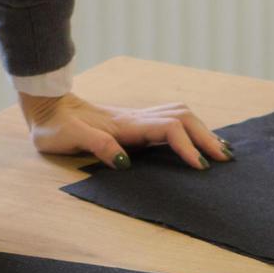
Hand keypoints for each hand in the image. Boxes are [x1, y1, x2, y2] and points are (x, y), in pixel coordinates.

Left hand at [19, 93, 231, 170]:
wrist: (47, 106)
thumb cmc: (55, 126)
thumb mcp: (68, 138)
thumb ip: (96, 146)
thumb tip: (124, 161)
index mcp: (125, 125)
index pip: (168, 129)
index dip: (187, 146)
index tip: (200, 166)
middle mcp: (137, 118)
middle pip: (184, 118)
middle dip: (207, 137)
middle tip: (226, 159)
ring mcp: (138, 117)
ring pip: (182, 115)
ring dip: (203, 131)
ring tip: (220, 149)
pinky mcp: (136, 121)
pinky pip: (173, 119)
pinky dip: (192, 128)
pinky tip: (198, 140)